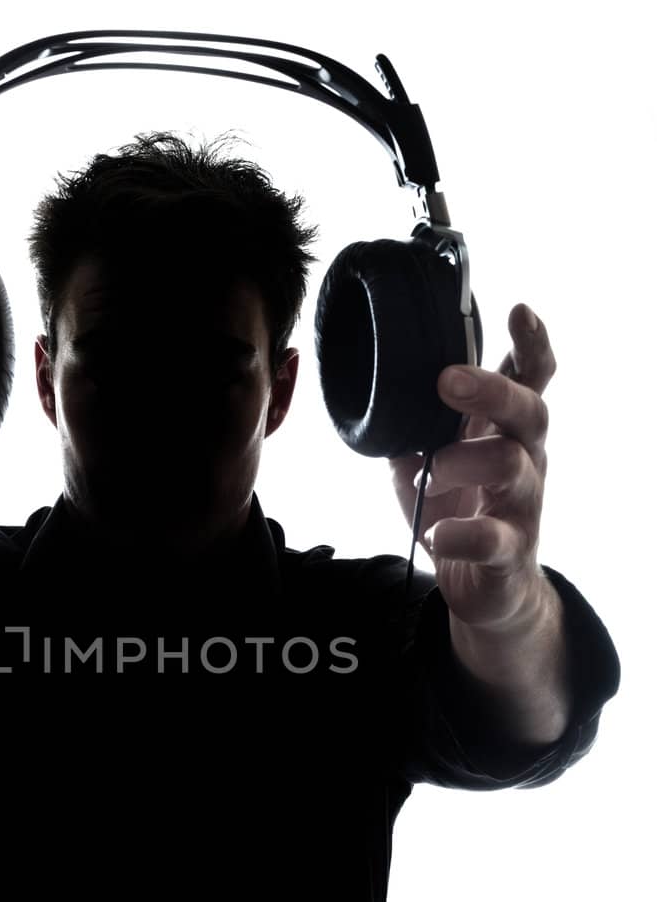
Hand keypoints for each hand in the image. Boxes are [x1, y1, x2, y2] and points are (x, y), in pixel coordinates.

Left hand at [387, 304, 555, 629]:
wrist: (490, 590)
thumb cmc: (460, 511)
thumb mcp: (428, 460)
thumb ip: (411, 425)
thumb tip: (370, 387)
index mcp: (505, 430)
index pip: (531, 378)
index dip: (530, 344)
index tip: (517, 310)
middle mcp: (525, 459)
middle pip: (530, 409)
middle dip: (490, 389)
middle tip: (447, 380)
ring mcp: (522, 504)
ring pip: (511, 464)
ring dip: (458, 462)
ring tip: (426, 475)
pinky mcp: (510, 551)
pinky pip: (492, 537)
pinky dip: (459, 533)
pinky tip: (438, 533)